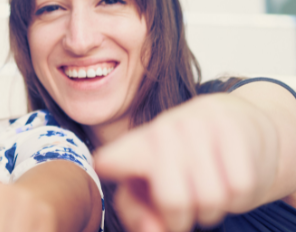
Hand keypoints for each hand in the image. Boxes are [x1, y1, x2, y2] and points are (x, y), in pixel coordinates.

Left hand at [94, 93, 277, 231]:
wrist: (238, 125)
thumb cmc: (181, 167)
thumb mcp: (148, 190)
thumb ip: (138, 214)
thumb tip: (152, 230)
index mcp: (132, 146)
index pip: (112, 159)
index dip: (111, 165)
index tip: (106, 164)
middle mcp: (162, 130)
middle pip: (173, 200)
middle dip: (180, 219)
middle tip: (181, 211)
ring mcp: (198, 126)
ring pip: (211, 199)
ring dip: (210, 209)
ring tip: (204, 192)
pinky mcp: (235, 131)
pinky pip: (239, 189)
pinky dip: (236, 198)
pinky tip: (227, 180)